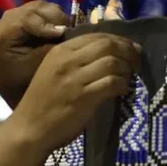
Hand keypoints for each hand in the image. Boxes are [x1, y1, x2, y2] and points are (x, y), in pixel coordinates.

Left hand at [0, 1, 69, 107]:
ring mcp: (16, 16)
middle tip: (71, 32)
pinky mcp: (25, 16)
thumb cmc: (24, 82)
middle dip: (56, 19)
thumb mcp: (37, 68)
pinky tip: (64, 30)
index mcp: (4, 33)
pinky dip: (55, 18)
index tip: (62, 34)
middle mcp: (7, 19)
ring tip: (69, 31)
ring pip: (42, 7)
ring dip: (57, 18)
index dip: (47, 24)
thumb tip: (67, 33)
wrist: (13, 86)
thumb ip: (50, 49)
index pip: (27, 19)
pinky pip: (44, 11)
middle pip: (36, 8)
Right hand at [9, 33, 140, 153]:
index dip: (119, 40)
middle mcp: (67, 60)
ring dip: (126, 69)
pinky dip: (122, 85)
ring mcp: (75, 79)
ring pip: (112, 62)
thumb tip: (108, 54)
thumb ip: (75, 60)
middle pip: (107, 45)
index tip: (130, 49)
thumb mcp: (53, 72)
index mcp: (60, 51)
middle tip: (136, 61)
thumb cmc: (43, 102)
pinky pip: (112, 83)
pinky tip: (122, 90)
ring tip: (129, 77)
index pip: (96, 35)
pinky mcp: (83, 98)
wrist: (30, 129)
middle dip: (127, 51)